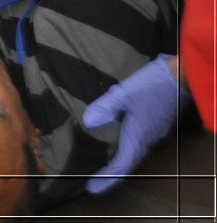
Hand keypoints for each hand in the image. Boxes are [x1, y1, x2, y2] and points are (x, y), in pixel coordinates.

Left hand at [82, 55, 181, 193]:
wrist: (183, 79)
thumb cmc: (152, 87)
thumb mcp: (122, 94)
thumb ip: (105, 108)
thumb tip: (87, 123)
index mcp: (138, 138)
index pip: (120, 166)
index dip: (106, 179)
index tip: (91, 190)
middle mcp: (148, 142)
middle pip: (127, 165)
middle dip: (111, 177)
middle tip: (94, 185)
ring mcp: (155, 135)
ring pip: (134, 157)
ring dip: (119, 166)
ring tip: (103, 170)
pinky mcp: (157, 127)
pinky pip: (139, 147)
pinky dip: (126, 153)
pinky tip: (118, 146)